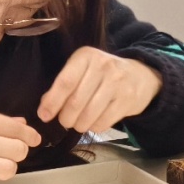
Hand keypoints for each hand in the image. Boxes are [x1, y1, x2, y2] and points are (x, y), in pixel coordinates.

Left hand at [37, 46, 163, 133]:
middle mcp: (103, 66)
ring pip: (88, 115)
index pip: (66, 82)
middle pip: (76, 101)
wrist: (140, 75)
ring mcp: (117, 82)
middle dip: (65, 118)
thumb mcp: (83, 70)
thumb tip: (44, 109)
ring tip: (79, 123)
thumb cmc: (103, 74)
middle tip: (65, 121)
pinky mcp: (127, 99)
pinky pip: (102, 122)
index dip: (52, 102)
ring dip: (79, 125)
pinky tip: (94, 121)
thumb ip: (63, 85)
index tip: (44, 116)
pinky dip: (94, 127)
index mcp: (86, 56)